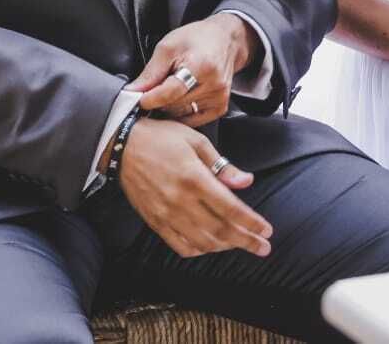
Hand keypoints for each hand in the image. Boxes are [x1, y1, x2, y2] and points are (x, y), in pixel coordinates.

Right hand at [118, 118, 272, 258]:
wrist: (121, 145)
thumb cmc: (161, 138)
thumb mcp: (196, 142)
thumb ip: (222, 165)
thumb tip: (246, 182)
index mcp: (193, 178)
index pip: (230, 208)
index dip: (251, 222)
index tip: (267, 230)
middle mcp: (180, 200)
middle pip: (220, 230)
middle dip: (246, 241)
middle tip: (263, 248)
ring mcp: (166, 214)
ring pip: (202, 242)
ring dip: (225, 247)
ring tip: (241, 244)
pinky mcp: (155, 222)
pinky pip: (180, 246)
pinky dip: (199, 250)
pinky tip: (210, 245)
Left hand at [129, 13, 257, 127]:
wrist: (224, 40)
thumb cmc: (196, 39)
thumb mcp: (168, 47)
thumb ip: (151, 72)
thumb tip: (133, 91)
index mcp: (201, 66)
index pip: (171, 91)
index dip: (151, 98)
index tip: (137, 99)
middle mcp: (213, 84)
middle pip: (174, 104)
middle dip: (158, 100)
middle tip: (152, 91)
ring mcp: (218, 97)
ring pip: (181, 114)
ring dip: (169, 107)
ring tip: (168, 91)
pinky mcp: (220, 107)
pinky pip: (193, 120)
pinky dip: (181, 114)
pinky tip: (179, 100)